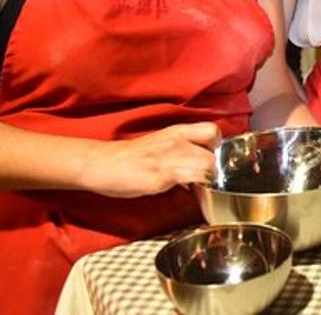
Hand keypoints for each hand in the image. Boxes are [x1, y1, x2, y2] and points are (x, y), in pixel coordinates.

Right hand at [82, 122, 220, 197]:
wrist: (103, 163)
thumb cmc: (129, 157)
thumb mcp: (161, 144)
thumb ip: (181, 150)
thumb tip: (197, 164)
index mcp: (177, 131)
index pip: (213, 130)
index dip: (217, 146)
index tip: (211, 158)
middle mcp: (177, 140)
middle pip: (214, 152)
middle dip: (213, 168)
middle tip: (203, 177)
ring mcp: (170, 157)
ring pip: (207, 164)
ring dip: (206, 177)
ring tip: (195, 184)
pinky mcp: (161, 174)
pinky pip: (191, 177)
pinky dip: (195, 185)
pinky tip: (186, 190)